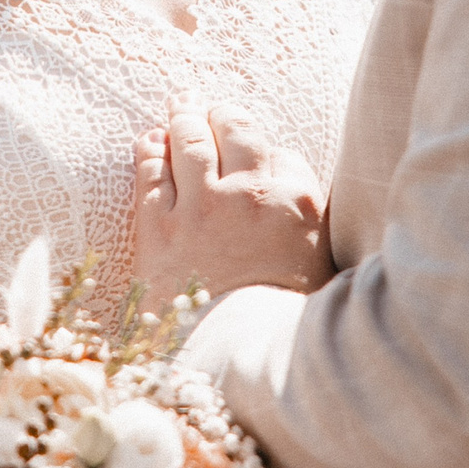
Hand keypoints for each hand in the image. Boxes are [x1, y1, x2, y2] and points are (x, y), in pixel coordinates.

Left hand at [131, 91, 333, 307]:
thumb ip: (307, 222)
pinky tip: (149, 140)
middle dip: (220, 113)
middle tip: (207, 104)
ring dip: (183, 116)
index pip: (279, 151)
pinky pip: (150, 168)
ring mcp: (203, 206)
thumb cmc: (283, 324)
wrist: (236, 364)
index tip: (250, 149)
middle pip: (234, 128)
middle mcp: (252, 193)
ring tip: (180, 103)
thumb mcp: (319, 267)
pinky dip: (150, 148)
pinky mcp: (159, 224)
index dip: (261, 150)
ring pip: (189, 137)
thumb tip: (292, 192)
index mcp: (299, 202)